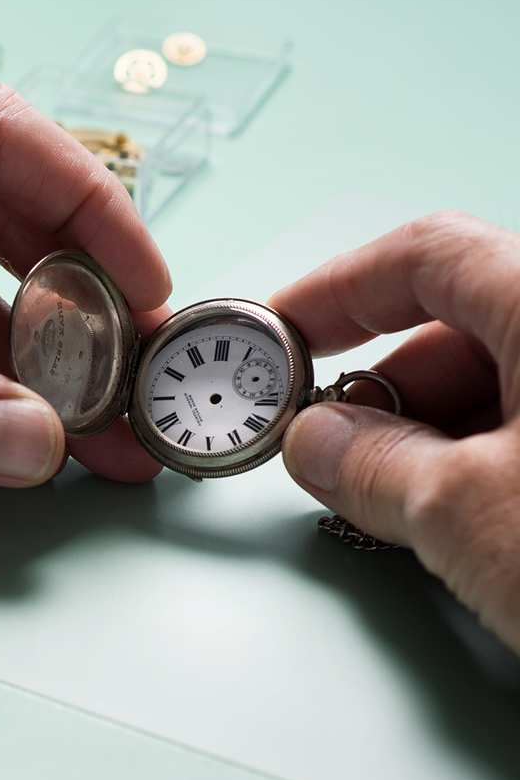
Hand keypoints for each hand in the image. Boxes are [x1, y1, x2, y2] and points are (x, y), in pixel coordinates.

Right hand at [271, 211, 518, 652]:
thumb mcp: (470, 512)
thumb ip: (369, 461)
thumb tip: (320, 442)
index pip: (427, 255)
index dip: (337, 289)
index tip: (282, 334)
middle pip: (467, 324)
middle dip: (383, 388)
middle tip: (327, 449)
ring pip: (510, 384)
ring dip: (434, 439)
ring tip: (396, 506)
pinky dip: (489, 467)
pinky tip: (465, 524)